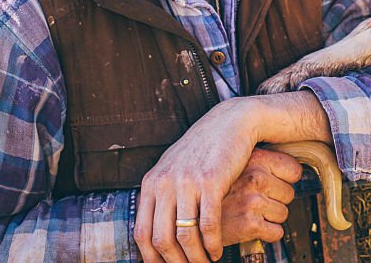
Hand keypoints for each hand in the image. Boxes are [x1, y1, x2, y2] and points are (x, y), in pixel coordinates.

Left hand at [133, 92, 331, 261]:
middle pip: (161, 238)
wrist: (230, 123)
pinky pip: (208, 223)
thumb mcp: (173, 168)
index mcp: (151, 183)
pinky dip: (212, 243)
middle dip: (174, 262)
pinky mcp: (211, 181)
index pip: (141, 232)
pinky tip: (217, 250)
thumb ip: (161, 193)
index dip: (151, 257)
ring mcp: (187, 182)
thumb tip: (152, 226)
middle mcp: (164, 183)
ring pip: (184, 235)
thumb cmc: (203, 148)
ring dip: (195, 257)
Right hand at [220, 148, 302, 245]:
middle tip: (257, 202)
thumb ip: (259, 163)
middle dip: (276, 201)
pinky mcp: (249, 224)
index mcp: (255, 159)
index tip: (275, 184)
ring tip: (251, 213)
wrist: (192, 214)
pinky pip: (276, 232)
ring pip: (283, 214)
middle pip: (289, 194)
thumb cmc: (215, 190)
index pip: (294, 169)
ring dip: (270, 218)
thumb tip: (290, 167)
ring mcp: (252, 201)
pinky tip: (252, 226)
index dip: (286, 180)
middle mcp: (255, 178)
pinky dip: (267, 234)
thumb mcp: (236, 165)